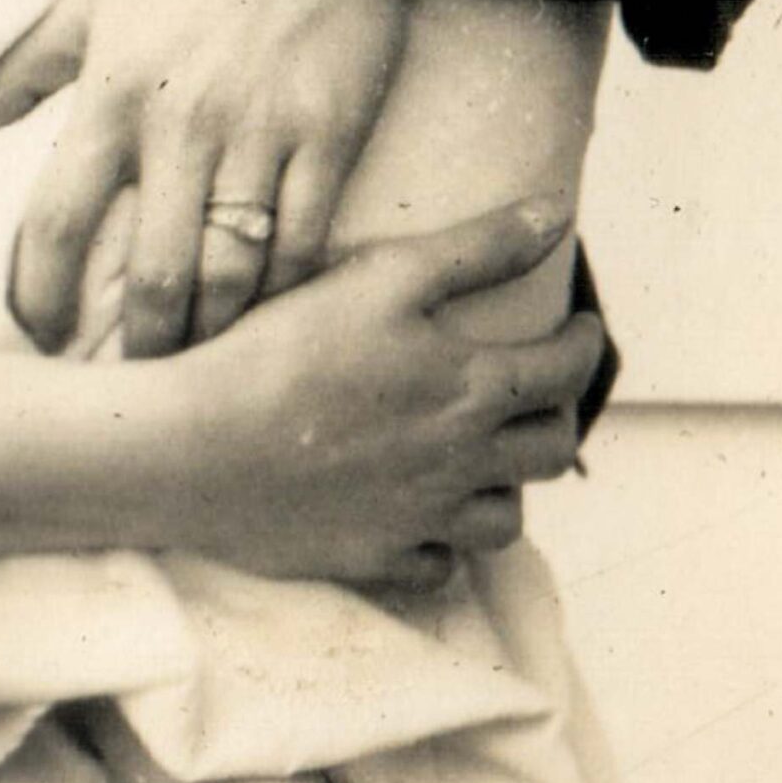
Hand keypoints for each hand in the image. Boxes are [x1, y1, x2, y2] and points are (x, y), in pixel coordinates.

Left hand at [0, 0, 446, 356]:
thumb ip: (19, 71)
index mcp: (112, 90)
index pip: (57, 221)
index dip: (40, 296)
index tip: (40, 338)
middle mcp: (181, 122)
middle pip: (156, 275)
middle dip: (144, 347)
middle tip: (137, 381)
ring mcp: (261, 133)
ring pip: (231, 274)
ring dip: (213, 334)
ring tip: (201, 365)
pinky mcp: (332, 136)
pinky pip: (303, 246)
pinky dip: (284, 295)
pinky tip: (270, 314)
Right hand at [178, 203, 600, 583]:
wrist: (197, 445)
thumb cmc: (288, 346)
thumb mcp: (386, 274)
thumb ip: (480, 247)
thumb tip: (558, 215)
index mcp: (471, 388)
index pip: (566, 371)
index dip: (584, 343)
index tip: (580, 327)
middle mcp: (461, 461)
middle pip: (551, 453)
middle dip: (560, 416)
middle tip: (540, 390)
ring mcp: (420, 520)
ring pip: (505, 521)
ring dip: (509, 486)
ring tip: (490, 455)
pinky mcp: (373, 558)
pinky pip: (437, 567)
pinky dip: (444, 542)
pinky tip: (424, 514)